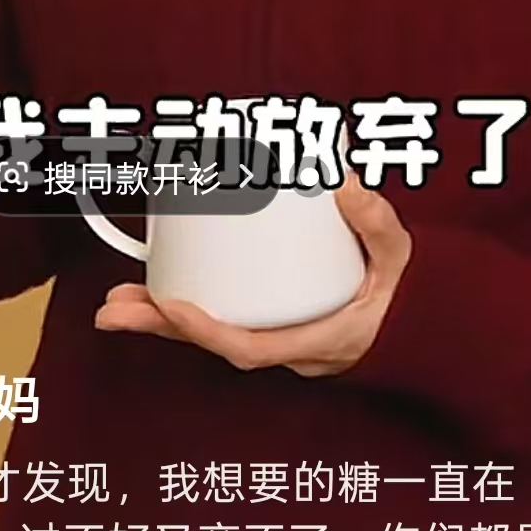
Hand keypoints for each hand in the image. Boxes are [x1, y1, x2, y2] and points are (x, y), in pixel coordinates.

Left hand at [93, 164, 412, 376]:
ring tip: (114, 303)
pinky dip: (181, 311)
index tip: (172, 306)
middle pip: (212, 346)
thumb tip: (341, 182)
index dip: (207, 331)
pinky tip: (150, 293)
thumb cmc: (405, 292)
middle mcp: (288, 347)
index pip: (250, 347)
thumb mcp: (399, 256)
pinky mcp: (268, 323)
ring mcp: (276, 339)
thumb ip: (376, 221)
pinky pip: (219, 323)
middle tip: (113, 309)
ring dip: (158, 321)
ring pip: (208, 339)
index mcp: (317, 339)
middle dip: (158, 328)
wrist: (417, 322)